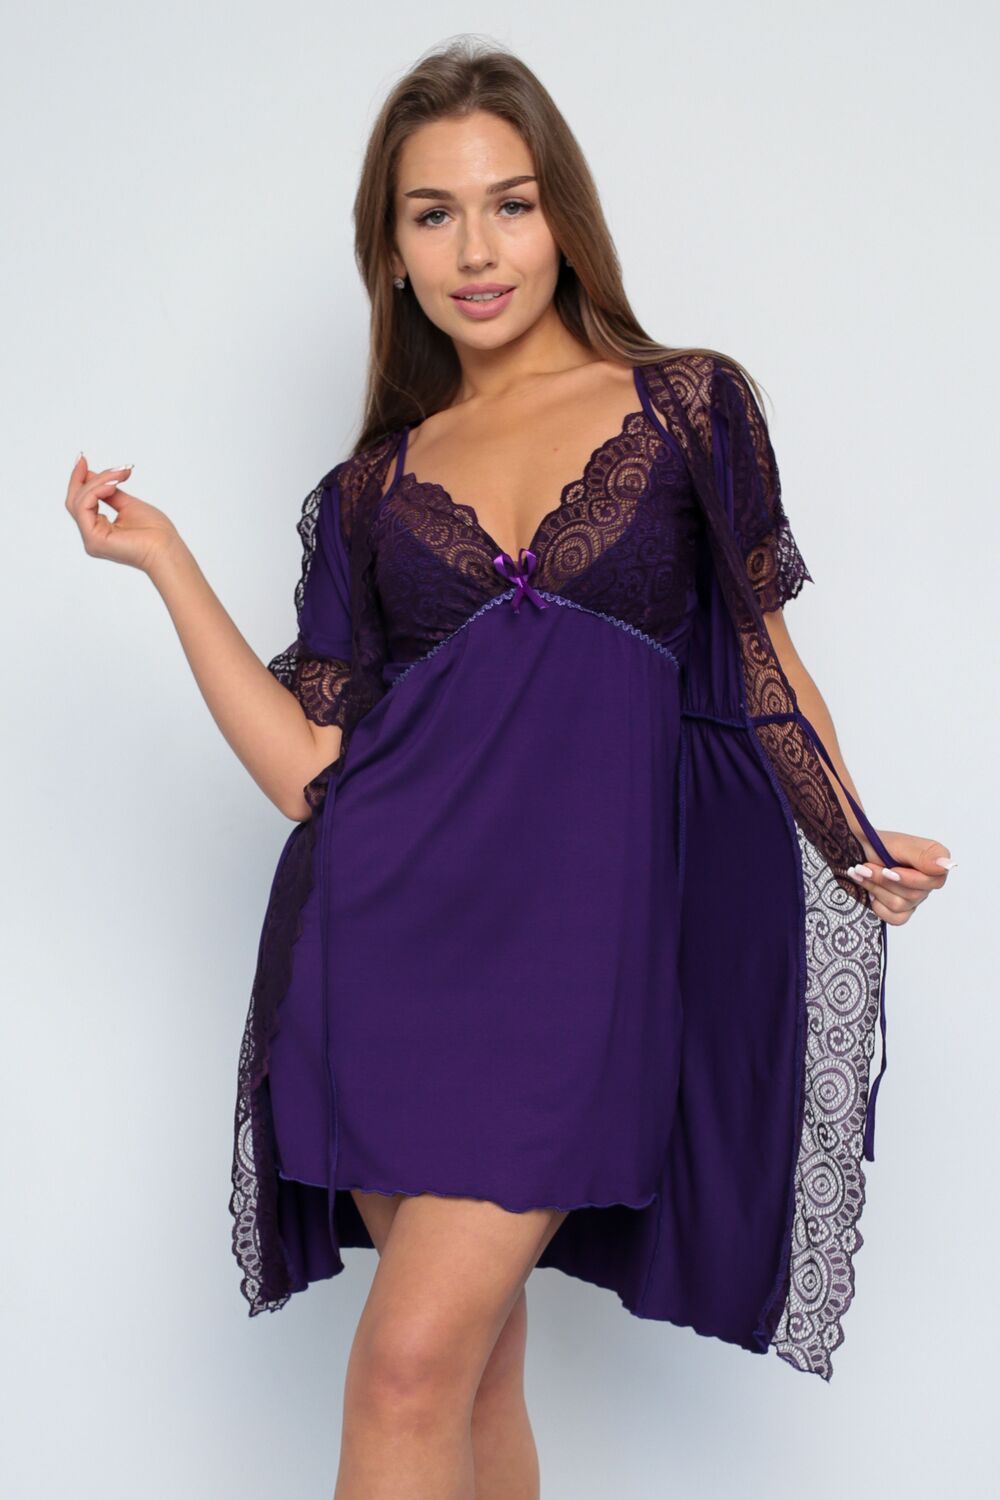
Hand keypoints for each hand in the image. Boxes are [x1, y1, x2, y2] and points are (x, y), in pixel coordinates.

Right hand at [65, 454, 181, 573]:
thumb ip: (110, 493)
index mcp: (100, 530)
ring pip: (80, 501)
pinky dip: (96, 491)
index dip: (80, 480)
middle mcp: (92, 536)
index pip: (82, 502)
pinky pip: (84, 507)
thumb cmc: (156, 533)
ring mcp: (91, 540)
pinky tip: (113, 484)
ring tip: (119, 475)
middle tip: (85, 459)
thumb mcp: (129, 505)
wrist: (167, 549)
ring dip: (98, 482)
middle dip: (82, 478)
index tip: (82, 460)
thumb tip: (94, 475)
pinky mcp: (94, 539)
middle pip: (76, 500)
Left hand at [846, 830, 955, 924]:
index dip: (909, 878)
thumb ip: (924, 856)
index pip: (935, 881)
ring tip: (862, 873)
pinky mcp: (902, 909)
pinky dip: (879, 906)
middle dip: (885, 881)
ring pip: (901, 905)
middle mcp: (928, 880)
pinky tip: (870, 892)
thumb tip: (948, 865)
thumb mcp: (900, 844)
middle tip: (866, 867)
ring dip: (876, 889)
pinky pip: (896, 918)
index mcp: (934, 861)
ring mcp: (915, 896)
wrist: (856, 849)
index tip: (889, 869)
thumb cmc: (878, 844)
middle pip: (915, 895)